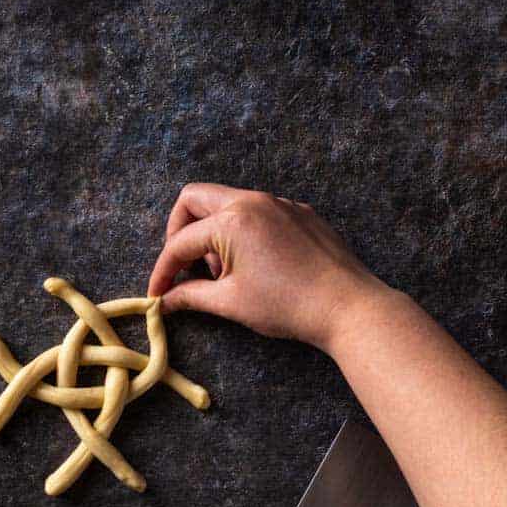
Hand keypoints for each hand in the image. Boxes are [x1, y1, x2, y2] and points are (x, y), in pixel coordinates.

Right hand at [147, 183, 390, 350]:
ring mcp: (279, 203)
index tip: (158, 293)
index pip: (180, 242)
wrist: (348, 307)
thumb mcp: (231, 303)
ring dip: (212, 232)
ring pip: (227, 203)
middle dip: (179, 232)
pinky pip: (257, 211)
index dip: (163, 270)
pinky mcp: (299, 212)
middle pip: (194, 199)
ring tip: (222, 273)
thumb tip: (167, 300)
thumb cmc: (289, 305)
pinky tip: (252, 265)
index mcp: (232, 220)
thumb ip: (191, 296)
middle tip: (182, 266)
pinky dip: (242, 232)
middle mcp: (253, 201)